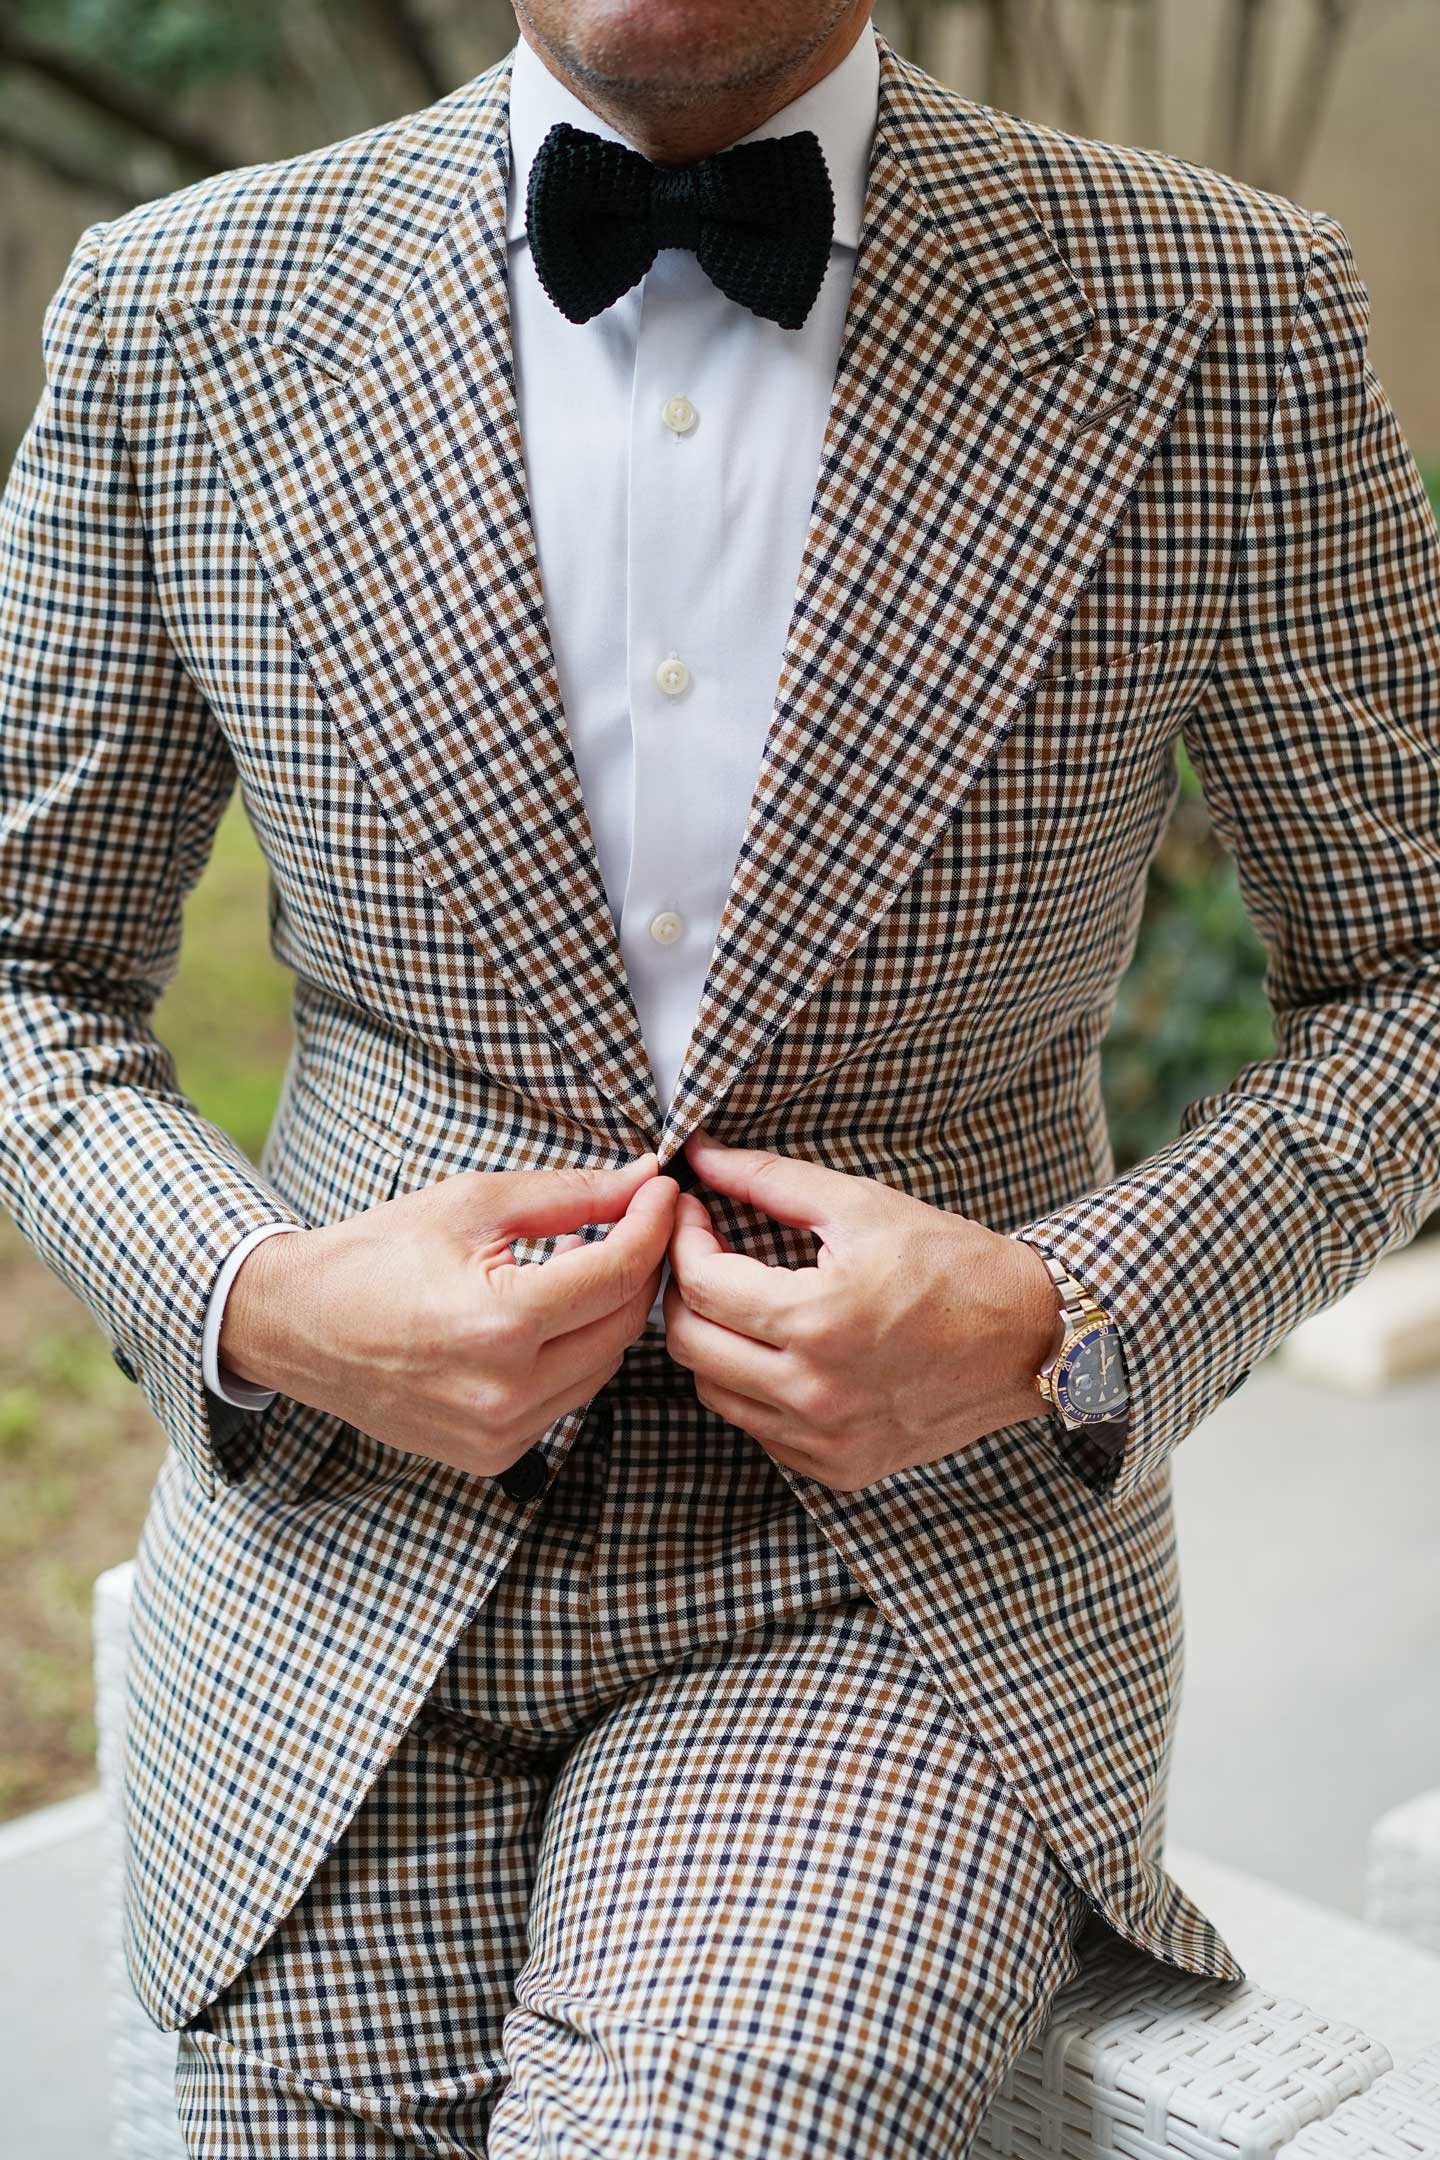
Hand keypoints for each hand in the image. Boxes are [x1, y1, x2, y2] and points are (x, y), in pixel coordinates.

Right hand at [219, 1153, 677, 1477]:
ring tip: (582, 1260)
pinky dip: (575, 1352)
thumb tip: (641, 1179)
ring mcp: (499, 1435)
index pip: (617, 1273)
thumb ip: (569, 1194)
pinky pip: (568, 1399)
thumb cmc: (376, 1255)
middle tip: (634, 1219)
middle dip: (640, 1266)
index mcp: (498, 1324)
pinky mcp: (492, 1456)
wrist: (298, 1326)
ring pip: (604, 1367)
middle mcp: (504, 1393)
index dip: (652, 1224)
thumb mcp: (472, 1204)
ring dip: (609, 1312)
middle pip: (623, 1324)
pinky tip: (551, 1313)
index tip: (662, 1191)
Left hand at [663, 1130, 1061, 1491]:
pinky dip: (751, 1386)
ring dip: (712, 1340)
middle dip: (684, 1289)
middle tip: (707, 1254)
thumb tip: (701, 1154)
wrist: (1029, 1340)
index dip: (683, 1240)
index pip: (701, 1285)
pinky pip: (757, 1427)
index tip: (694, 1214)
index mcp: (818, 1320)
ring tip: (743, 1301)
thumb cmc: (951, 1264)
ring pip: (713, 1391)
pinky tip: (781, 1349)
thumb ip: (769, 1179)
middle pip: (689, 1344)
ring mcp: (825, 1439)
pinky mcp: (838, 1467)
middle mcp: (814, 1391)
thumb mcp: (862, 1206)